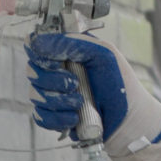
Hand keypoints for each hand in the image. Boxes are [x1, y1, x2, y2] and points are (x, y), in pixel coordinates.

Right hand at [26, 34, 160, 155]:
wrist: (129, 120)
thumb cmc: (120, 83)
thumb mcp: (103, 53)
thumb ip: (73, 42)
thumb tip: (38, 40)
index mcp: (65, 52)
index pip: (35, 45)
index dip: (41, 54)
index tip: (57, 62)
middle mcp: (55, 71)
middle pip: (32, 71)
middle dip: (53, 80)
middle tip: (75, 83)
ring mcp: (52, 95)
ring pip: (35, 96)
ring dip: (58, 101)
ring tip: (80, 103)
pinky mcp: (53, 116)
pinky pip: (40, 117)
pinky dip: (57, 119)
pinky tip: (74, 118)